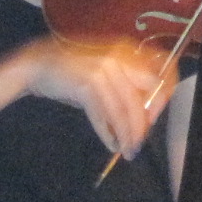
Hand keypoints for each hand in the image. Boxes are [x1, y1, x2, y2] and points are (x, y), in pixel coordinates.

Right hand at [24, 37, 169, 158]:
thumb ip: (127, 83)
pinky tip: (113, 145)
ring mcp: (102, 71)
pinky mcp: (87, 86)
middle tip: (140, 139)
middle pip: (142, 95)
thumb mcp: (105, 69)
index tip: (154, 116)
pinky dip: (109, 134)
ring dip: (127, 135)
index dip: (162, 96)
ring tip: (128, 150)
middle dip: (144, 122)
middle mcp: (118, 58)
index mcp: (127, 51)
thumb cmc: (74, 69)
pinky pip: (104, 116)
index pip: (160, 71)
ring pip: (123, 110)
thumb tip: (147, 109)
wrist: (39, 63)